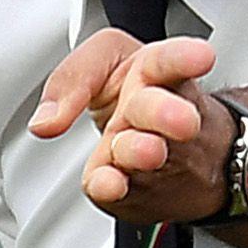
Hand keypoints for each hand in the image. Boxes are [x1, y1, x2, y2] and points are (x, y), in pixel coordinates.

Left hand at [31, 31, 230, 224]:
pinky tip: (111, 184)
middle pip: (163, 111)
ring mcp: (154, 156)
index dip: (187, 57)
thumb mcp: (106, 61)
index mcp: (157, 74)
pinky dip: (112, 187)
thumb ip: (73, 79)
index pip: (172, 59)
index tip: (202, 57)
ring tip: (148, 151)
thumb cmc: (140, 96)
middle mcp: (162, 116)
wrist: (178, 148)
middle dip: (167, 114)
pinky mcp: (136, 189)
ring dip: (141, 153)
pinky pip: (121, 190)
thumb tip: (45, 120)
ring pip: (148, 156)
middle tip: (180, 121)